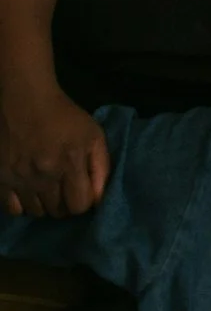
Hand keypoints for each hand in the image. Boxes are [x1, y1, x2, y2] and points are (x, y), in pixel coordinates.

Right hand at [0, 85, 110, 217]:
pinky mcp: (1, 177)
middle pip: (57, 212)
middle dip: (65, 204)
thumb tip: (98, 199)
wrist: (26, 98)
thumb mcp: (94, 135)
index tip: (81, 191)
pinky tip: (28, 191)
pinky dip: (22, 205)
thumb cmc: (64, 116)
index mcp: (69, 163)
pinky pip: (12, 209)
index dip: (83, 201)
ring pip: (36, 212)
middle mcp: (43, 175)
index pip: (79, 205)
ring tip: (46, 189)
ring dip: (44, 205)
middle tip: (64, 190)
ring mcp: (19, 177)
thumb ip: (101, 168)